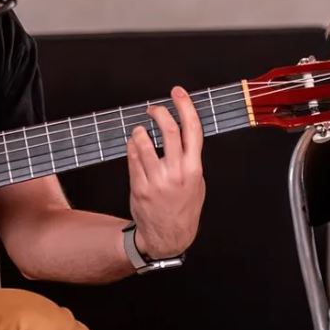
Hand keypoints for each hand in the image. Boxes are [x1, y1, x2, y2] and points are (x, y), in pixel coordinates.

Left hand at [125, 86, 205, 259]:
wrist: (169, 236)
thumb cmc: (184, 207)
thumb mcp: (197, 182)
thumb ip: (191, 158)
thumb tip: (182, 131)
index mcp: (194, 168)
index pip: (192, 129)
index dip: (185, 106)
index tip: (178, 92)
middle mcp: (176, 172)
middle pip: (168, 130)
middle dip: (159, 112)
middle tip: (153, 109)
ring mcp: (157, 180)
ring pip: (144, 142)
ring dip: (140, 130)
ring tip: (140, 130)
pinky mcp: (140, 187)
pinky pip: (132, 158)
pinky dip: (132, 146)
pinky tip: (134, 145)